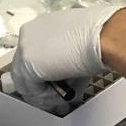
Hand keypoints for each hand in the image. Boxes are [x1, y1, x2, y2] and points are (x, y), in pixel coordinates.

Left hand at [11, 5, 125, 112]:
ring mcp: (25, 49)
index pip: (30, 55)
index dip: (41, 73)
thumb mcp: (76, 45)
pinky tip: (62, 95)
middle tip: (54, 98)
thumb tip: (65, 81)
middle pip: (23, 68)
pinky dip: (47, 97)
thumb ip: (63, 61)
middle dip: (38, 87)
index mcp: (39, 26)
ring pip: (25, 81)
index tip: (51, 85)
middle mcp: (28, 34)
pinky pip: (33, 90)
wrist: (103, 36)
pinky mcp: (29, 65)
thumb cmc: (98, 35)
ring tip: (61, 99)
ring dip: (43, 94)